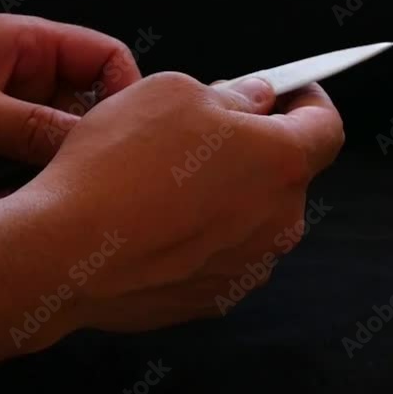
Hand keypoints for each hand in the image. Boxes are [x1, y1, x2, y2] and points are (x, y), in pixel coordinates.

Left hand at [0, 14, 141, 193]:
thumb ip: (28, 127)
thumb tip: (89, 150)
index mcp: (21, 45)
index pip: (102, 58)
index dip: (125, 94)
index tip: (126, 139)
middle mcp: (18, 84)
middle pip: (86, 113)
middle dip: (92, 147)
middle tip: (96, 186)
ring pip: (54, 155)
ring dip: (54, 179)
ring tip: (53, 207)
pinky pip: (19, 183)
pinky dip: (22, 199)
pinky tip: (13, 215)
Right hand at [18, 73, 344, 329]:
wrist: (67, 254)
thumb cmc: (116, 168)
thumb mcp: (171, 93)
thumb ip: (230, 95)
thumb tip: (252, 103)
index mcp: (281, 163)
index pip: (326, 127)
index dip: (310, 104)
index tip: (291, 96)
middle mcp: (278, 222)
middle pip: (284, 176)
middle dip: (253, 151)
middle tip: (203, 135)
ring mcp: (247, 268)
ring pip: (250, 219)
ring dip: (225, 197)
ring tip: (165, 185)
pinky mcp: (213, 300)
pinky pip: (219, 256)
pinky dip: (199, 237)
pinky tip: (155, 224)